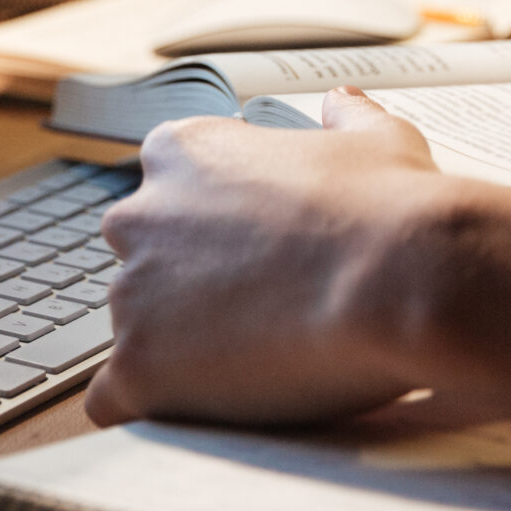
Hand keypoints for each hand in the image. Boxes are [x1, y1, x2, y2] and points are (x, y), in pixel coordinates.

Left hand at [83, 88, 448, 427]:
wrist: (399, 278)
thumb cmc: (391, 206)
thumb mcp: (377, 140)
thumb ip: (346, 118)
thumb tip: (342, 102)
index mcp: (182, 151)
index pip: (167, 190)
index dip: (214, 227)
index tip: (258, 250)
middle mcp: (139, 216)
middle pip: (144, 259)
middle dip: (188, 284)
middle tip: (260, 306)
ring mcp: (131, 295)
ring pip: (135, 329)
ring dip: (178, 346)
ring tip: (256, 361)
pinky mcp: (138, 367)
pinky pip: (112, 399)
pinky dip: (147, 405)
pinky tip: (193, 408)